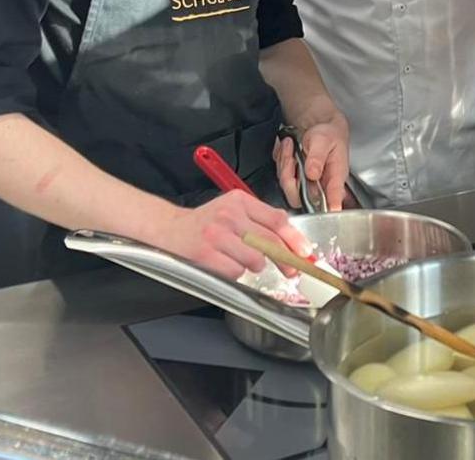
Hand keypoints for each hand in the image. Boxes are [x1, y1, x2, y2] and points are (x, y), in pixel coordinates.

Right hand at [150, 189, 311, 279]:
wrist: (169, 228)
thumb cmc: (205, 222)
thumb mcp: (234, 209)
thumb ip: (260, 218)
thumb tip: (291, 237)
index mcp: (240, 201)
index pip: (277, 219)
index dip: (295, 239)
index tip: (305, 252)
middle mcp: (229, 216)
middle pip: (270, 242)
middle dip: (286, 260)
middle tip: (292, 271)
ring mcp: (217, 235)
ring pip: (255, 260)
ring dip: (254, 266)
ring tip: (240, 259)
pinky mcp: (206, 255)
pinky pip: (236, 271)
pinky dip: (235, 273)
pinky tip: (225, 264)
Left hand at [274, 117, 350, 210]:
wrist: (317, 126)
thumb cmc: (327, 134)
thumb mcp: (324, 141)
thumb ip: (318, 157)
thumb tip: (313, 173)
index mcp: (334, 177)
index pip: (334, 197)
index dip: (331, 206)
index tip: (331, 209)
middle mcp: (320, 185)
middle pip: (300, 197)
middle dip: (289, 176)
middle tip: (292, 156)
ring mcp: (305, 184)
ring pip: (287, 186)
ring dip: (285, 163)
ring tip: (291, 145)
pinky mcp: (294, 180)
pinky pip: (280, 176)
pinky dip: (281, 160)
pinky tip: (288, 148)